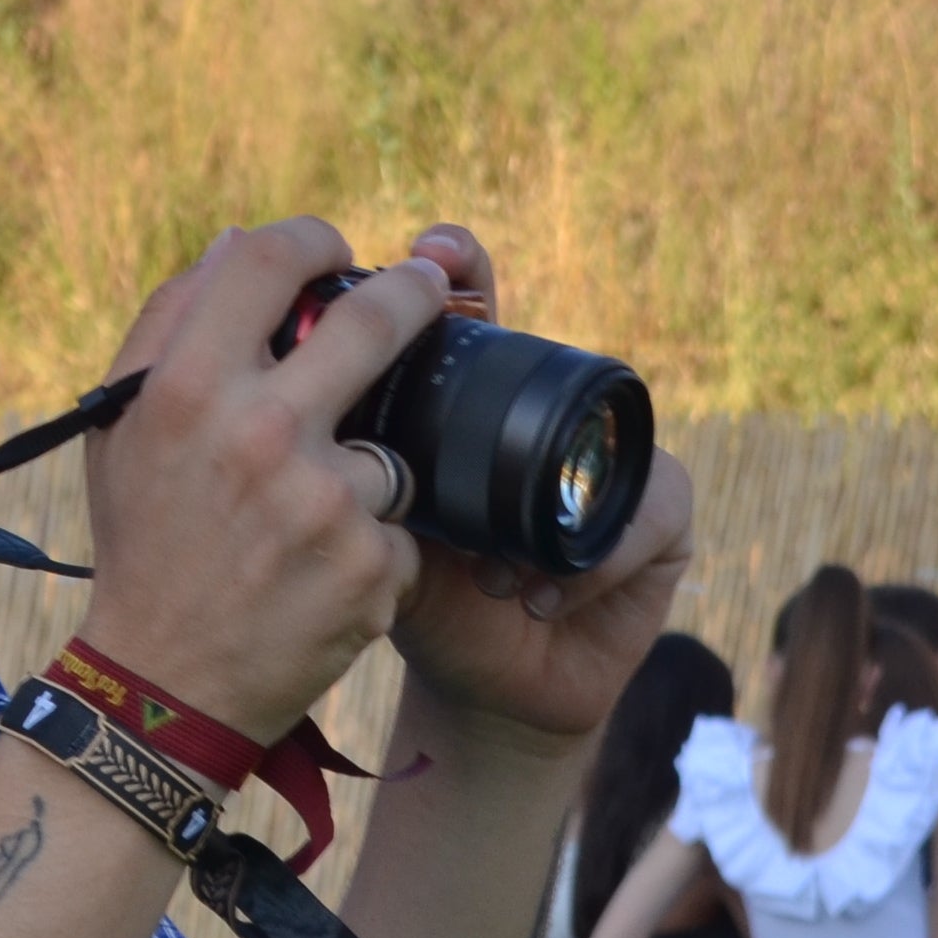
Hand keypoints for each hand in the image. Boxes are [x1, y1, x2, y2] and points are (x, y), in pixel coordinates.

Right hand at [72, 222, 451, 738]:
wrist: (165, 684)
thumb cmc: (145, 541)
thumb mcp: (120, 428)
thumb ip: (168, 325)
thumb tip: (237, 243)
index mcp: (189, 390)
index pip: (269, 259)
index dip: (312, 239)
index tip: (333, 251)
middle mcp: (260, 435)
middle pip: (376, 319)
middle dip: (413, 293)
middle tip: (428, 291)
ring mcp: (327, 502)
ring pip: (391, 442)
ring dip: (367, 466)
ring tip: (307, 518)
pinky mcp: (374, 565)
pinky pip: (399, 524)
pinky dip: (371, 543)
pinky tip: (320, 573)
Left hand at [379, 225, 697, 744]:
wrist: (477, 689)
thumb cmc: (417, 599)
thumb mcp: (365, 526)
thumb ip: (334, 460)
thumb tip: (274, 381)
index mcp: (476, 408)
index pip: (475, 313)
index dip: (461, 269)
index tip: (432, 247)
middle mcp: (551, 422)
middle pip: (552, 352)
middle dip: (515, 342)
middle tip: (470, 324)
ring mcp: (612, 466)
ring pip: (605, 443)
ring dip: (543, 509)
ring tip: (487, 567)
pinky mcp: (663, 523)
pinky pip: (645, 516)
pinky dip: (590, 565)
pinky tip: (534, 597)